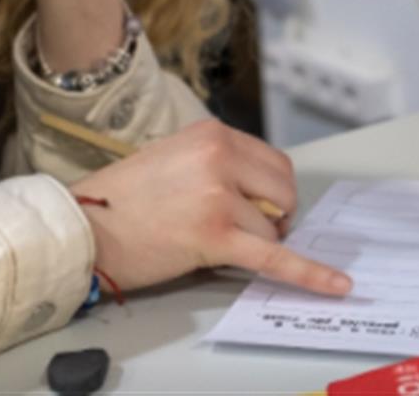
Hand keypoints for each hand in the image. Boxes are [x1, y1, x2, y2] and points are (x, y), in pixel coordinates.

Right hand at [70, 119, 352, 295]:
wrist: (83, 229)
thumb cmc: (124, 198)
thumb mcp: (177, 157)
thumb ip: (222, 164)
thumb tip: (265, 192)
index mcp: (214, 135)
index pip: (274, 162)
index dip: (274, 191)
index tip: (265, 207)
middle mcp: (221, 158)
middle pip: (285, 189)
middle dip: (277, 214)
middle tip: (254, 230)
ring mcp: (219, 196)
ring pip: (272, 226)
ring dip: (257, 241)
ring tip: (220, 244)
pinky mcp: (215, 236)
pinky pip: (272, 257)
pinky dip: (308, 273)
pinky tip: (336, 284)